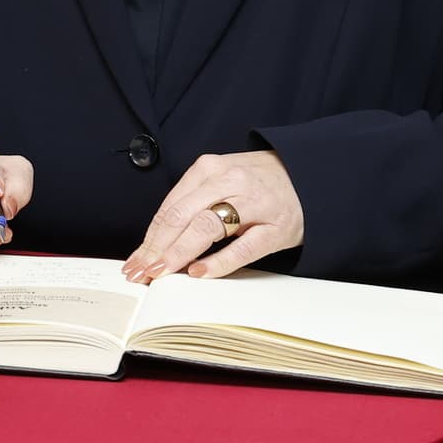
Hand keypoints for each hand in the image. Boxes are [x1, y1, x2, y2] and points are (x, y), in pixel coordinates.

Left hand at [124, 149, 303, 280]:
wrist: (308, 176)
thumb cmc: (257, 183)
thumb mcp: (221, 180)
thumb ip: (192, 203)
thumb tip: (155, 243)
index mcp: (210, 168)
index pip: (170, 207)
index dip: (149, 237)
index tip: (135, 261)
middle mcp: (230, 181)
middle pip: (181, 217)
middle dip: (156, 249)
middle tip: (140, 273)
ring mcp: (255, 203)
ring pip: (206, 228)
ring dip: (178, 254)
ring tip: (161, 273)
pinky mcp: (275, 227)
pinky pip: (242, 247)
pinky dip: (218, 262)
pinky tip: (198, 273)